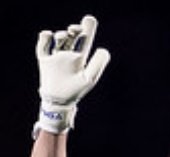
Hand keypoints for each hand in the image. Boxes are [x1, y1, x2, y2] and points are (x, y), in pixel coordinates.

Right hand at [35, 14, 110, 133]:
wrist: (59, 100)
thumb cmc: (76, 90)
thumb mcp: (90, 77)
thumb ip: (98, 64)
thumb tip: (103, 49)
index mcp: (81, 57)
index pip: (84, 40)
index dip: (87, 29)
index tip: (89, 19)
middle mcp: (69, 54)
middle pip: (72, 36)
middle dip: (74, 29)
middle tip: (75, 29)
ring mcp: (56, 55)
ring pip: (58, 39)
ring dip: (62, 35)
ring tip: (64, 36)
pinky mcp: (44, 59)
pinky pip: (43, 45)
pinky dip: (45, 38)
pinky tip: (48, 35)